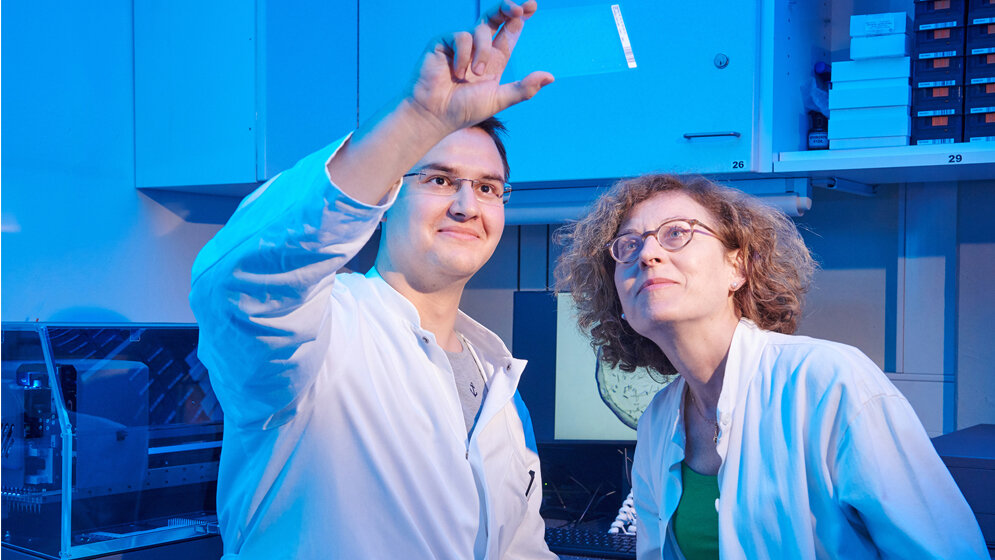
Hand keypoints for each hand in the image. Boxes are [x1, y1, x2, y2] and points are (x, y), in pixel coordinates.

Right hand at [408, 0, 553, 133]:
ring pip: (481, 29)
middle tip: (520, 8)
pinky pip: (462, 37)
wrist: (435, 114)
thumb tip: (551, 76)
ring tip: (475, 73)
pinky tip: (456, 72)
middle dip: (508, 8)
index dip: (520, 17)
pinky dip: (463, 55)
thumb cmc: (464, 110)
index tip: (532, 5)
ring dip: (482, 52)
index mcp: (494, 59)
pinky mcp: (443, 42)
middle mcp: (478, 48)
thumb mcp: (499, 99)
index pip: (510, 31)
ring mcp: (461, 44)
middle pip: (496, 17)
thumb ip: (524, 88)